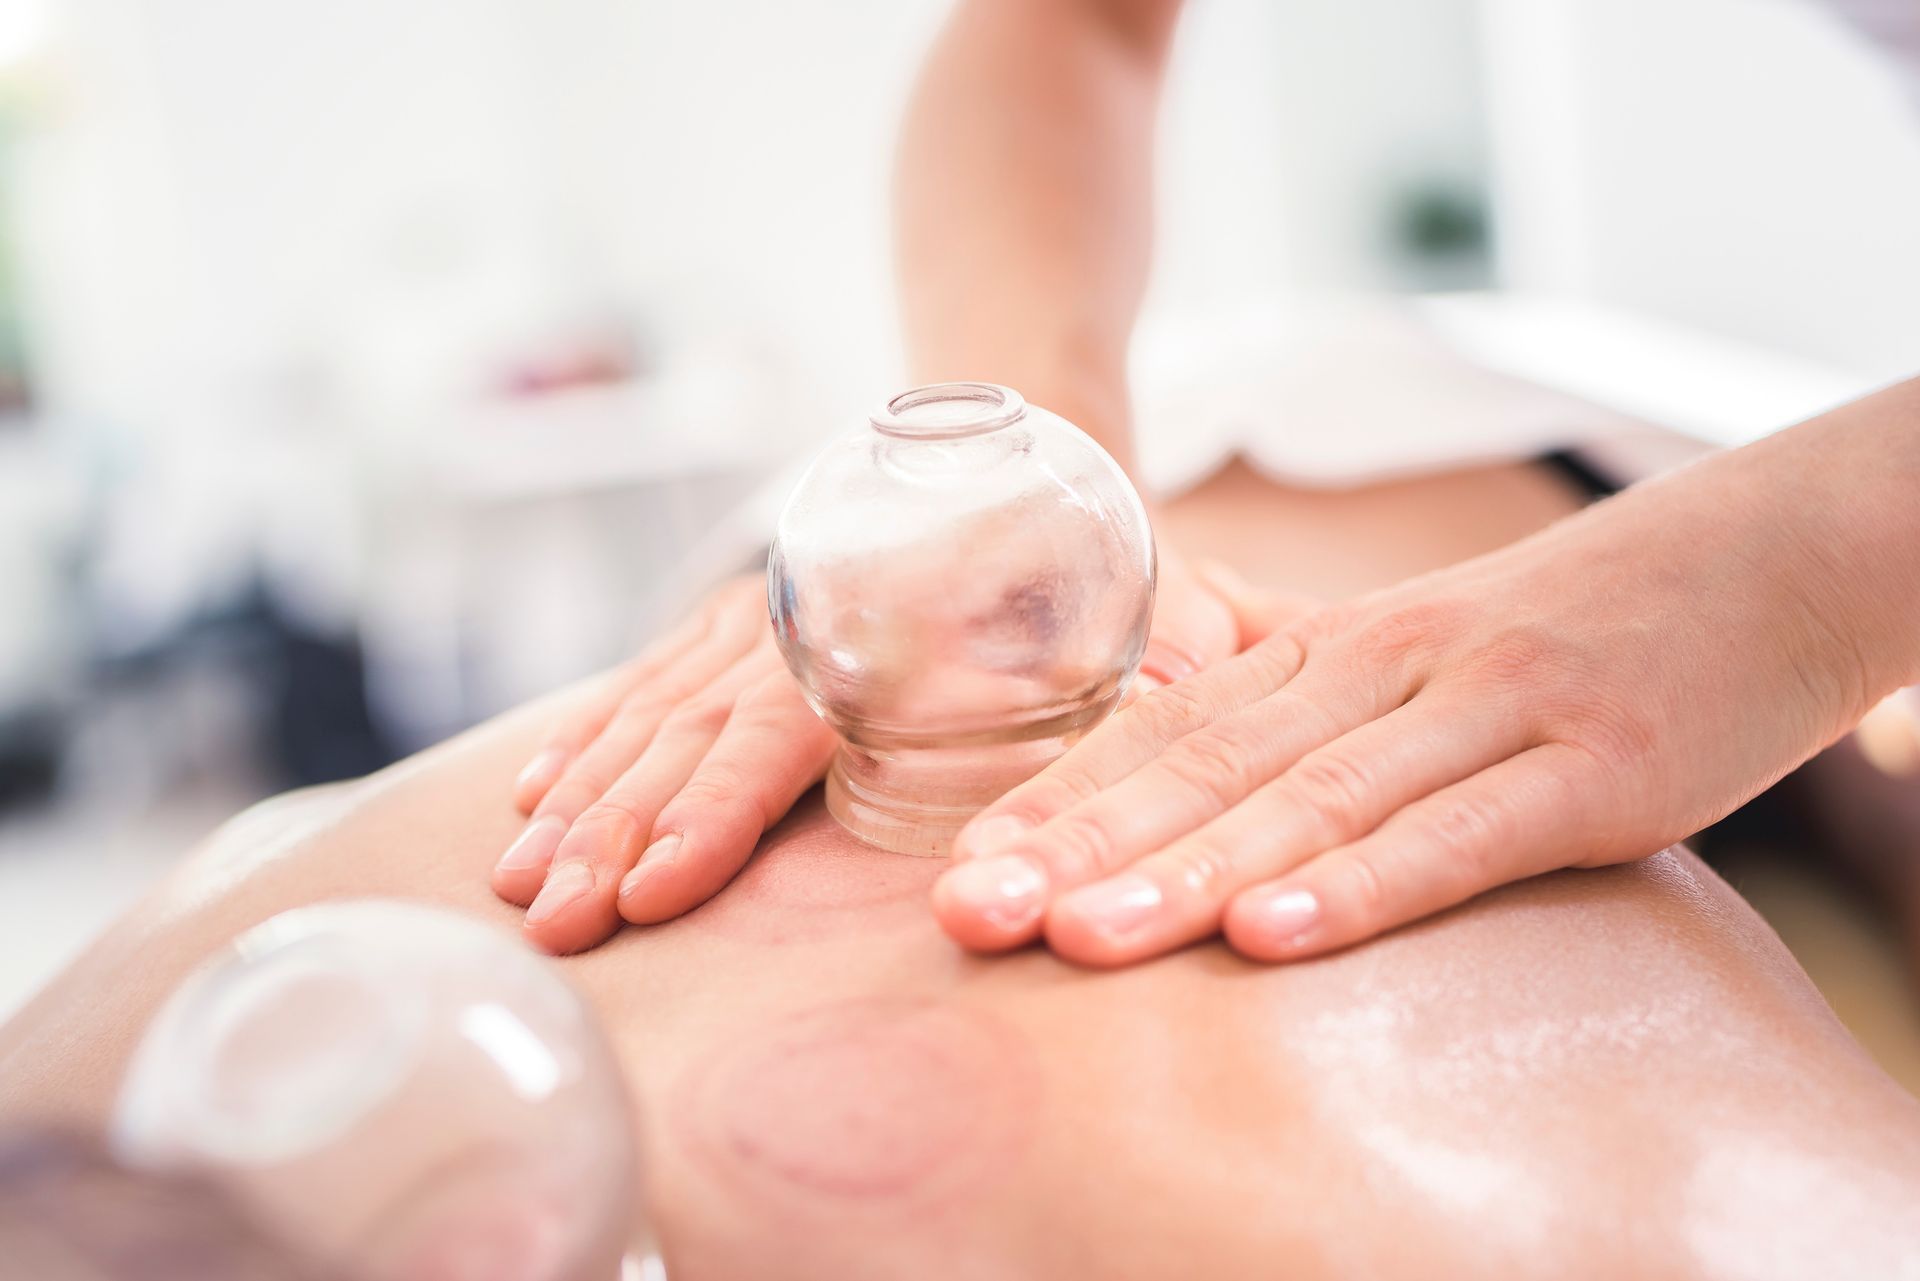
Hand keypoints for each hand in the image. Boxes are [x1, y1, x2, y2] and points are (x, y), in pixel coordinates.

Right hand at [495, 537, 1244, 953]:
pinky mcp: (736, 617)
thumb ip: (1180, 634)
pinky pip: (645, 678)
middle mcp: (801, 616)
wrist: (1015, 433)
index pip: (783, 725)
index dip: (717, 812)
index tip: (657, 892)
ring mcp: (757, 611)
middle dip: (615, 830)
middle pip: (693, 731)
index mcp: (888, 622)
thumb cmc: (1084, 535)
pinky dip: (589, 735)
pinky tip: (535, 790)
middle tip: (553, 917)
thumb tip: (1206, 686)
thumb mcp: (1149, 577)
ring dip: (582, 797)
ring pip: (650, 709)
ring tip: (519, 878)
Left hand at [932, 439, 1908, 966]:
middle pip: (1207, 768)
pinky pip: (1454, 835)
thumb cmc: (1555, 627)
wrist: (1752, 567)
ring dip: (1186, 871)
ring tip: (1080, 936)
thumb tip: (1173, 729)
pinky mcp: (1583, 769)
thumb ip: (1292, 688)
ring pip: (1308, 801)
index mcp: (1327, 650)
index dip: (1056, 801)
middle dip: (1078, 846)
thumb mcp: (1408, 647)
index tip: (956, 872)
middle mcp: (1382, 670)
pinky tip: (1272, 936)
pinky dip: (1360, 887)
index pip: (1166, 729)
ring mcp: (1481, 712)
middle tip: (969, 915)